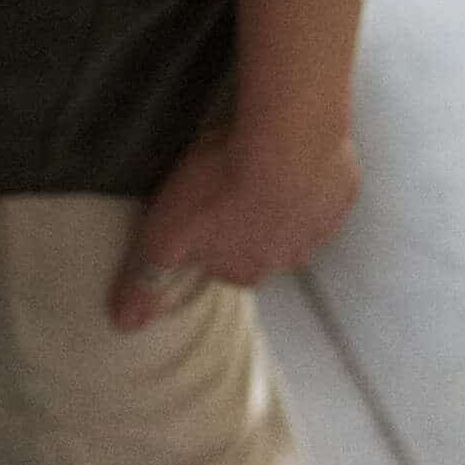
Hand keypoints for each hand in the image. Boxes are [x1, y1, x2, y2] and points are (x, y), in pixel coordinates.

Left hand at [113, 115, 360, 325]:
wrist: (286, 142)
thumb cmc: (220, 186)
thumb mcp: (165, 234)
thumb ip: (144, 279)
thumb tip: (123, 323)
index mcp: (248, 269)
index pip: (223, 266)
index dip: (208, 239)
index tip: (198, 213)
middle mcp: (290, 257)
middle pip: (263, 245)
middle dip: (247, 220)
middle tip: (226, 182)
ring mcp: (321, 225)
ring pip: (296, 217)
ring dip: (279, 196)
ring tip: (256, 160)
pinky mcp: (341, 189)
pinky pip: (324, 184)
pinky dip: (308, 171)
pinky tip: (289, 147)